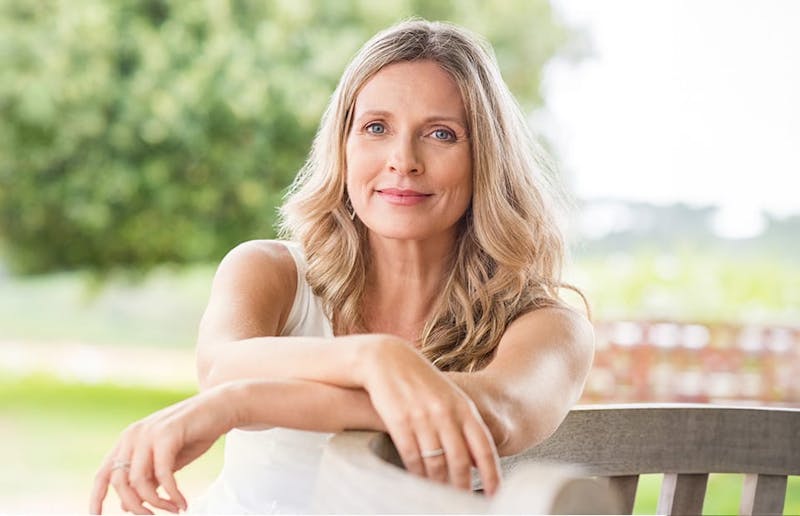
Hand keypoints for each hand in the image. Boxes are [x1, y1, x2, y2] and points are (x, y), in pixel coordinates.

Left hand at [89, 385, 236, 513]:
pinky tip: (183, 502)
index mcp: (128, 440)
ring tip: (173, 509)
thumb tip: (127, 505)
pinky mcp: (167, 434)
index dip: (96, 499)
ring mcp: (149, 433)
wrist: (221, 407)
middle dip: (136, 507)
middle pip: (120, 483)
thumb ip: (147, 478)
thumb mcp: (167, 461)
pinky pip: (162, 474)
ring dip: (156, 503)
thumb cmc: (195, 434)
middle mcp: (133, 435)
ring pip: (139, 481)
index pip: (104, 474)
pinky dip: (172, 493)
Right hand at [360, 336, 501, 494]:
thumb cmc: (422, 383)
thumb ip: (465, 426)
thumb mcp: (449, 399)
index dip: (492, 474)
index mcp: (463, 408)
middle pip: (460, 461)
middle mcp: (446, 413)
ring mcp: (422, 417)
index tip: (496, 494)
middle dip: (463, 486)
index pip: (483, 447)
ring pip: (435, 463)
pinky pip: (412, 457)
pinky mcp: (399, 421)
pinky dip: (417, 474)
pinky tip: (418, 482)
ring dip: (438, 484)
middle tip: (462, 501)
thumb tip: (478, 461)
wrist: (388, 359)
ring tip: (440, 496)